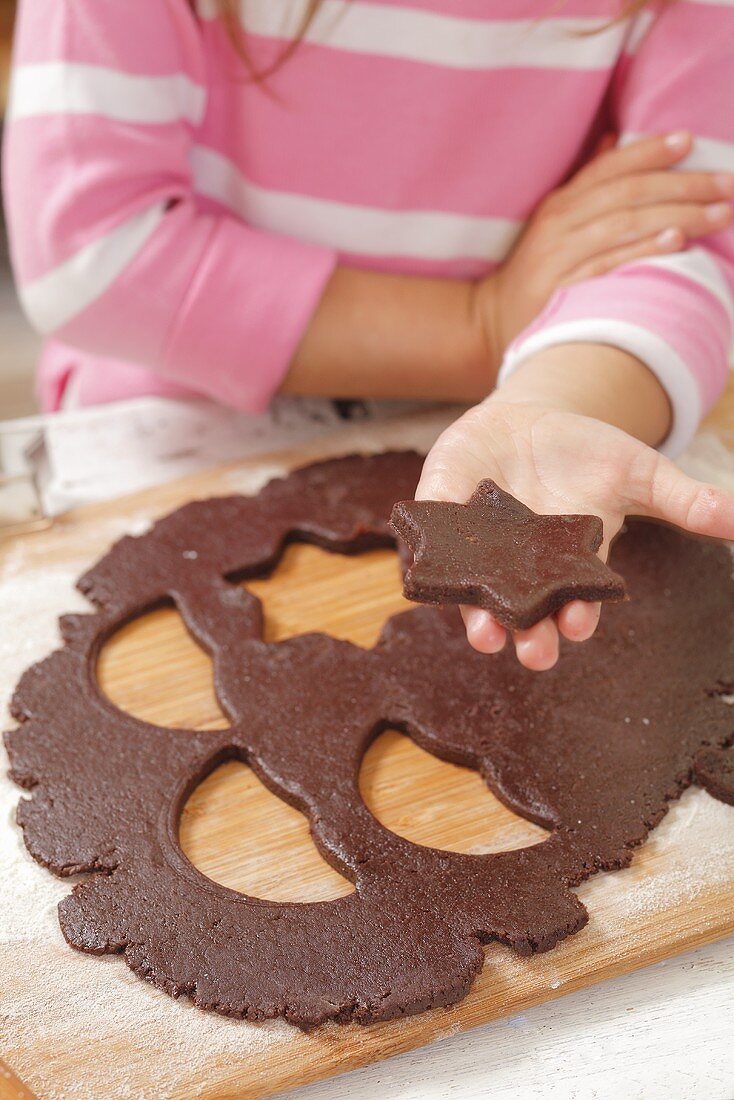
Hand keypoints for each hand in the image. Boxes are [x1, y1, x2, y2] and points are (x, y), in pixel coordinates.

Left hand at [418, 395, 733, 670]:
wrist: (532, 417)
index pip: (572, 602)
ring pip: (470, 585)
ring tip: (484, 634)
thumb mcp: (640, 473)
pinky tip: (430, 560)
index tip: (577, 626)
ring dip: (474, 611)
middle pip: (520, 610)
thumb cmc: (587, 453)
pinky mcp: (442, 504)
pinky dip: (429, 544)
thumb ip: (686, 501)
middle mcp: (518, 564)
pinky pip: (431, 529)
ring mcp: (478, 537)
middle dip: (527, 633)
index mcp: (567, 563)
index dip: (575, 617)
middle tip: (533, 653)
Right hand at [472, 131, 733, 363]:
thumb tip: (613, 140)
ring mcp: (560, 258)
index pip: (610, 168)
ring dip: (677, 216)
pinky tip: (676, 243)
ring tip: (719, 213)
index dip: (650, 151)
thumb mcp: (554, 223)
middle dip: (683, 186)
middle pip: (628, 194)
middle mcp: (559, 225)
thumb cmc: (535, 273)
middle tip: (728, 184)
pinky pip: (608, 266)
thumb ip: (584, 183)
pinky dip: (643, 252)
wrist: (491, 323)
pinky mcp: (562, 292)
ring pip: (624, 226)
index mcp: (560, 203)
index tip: (690, 140)